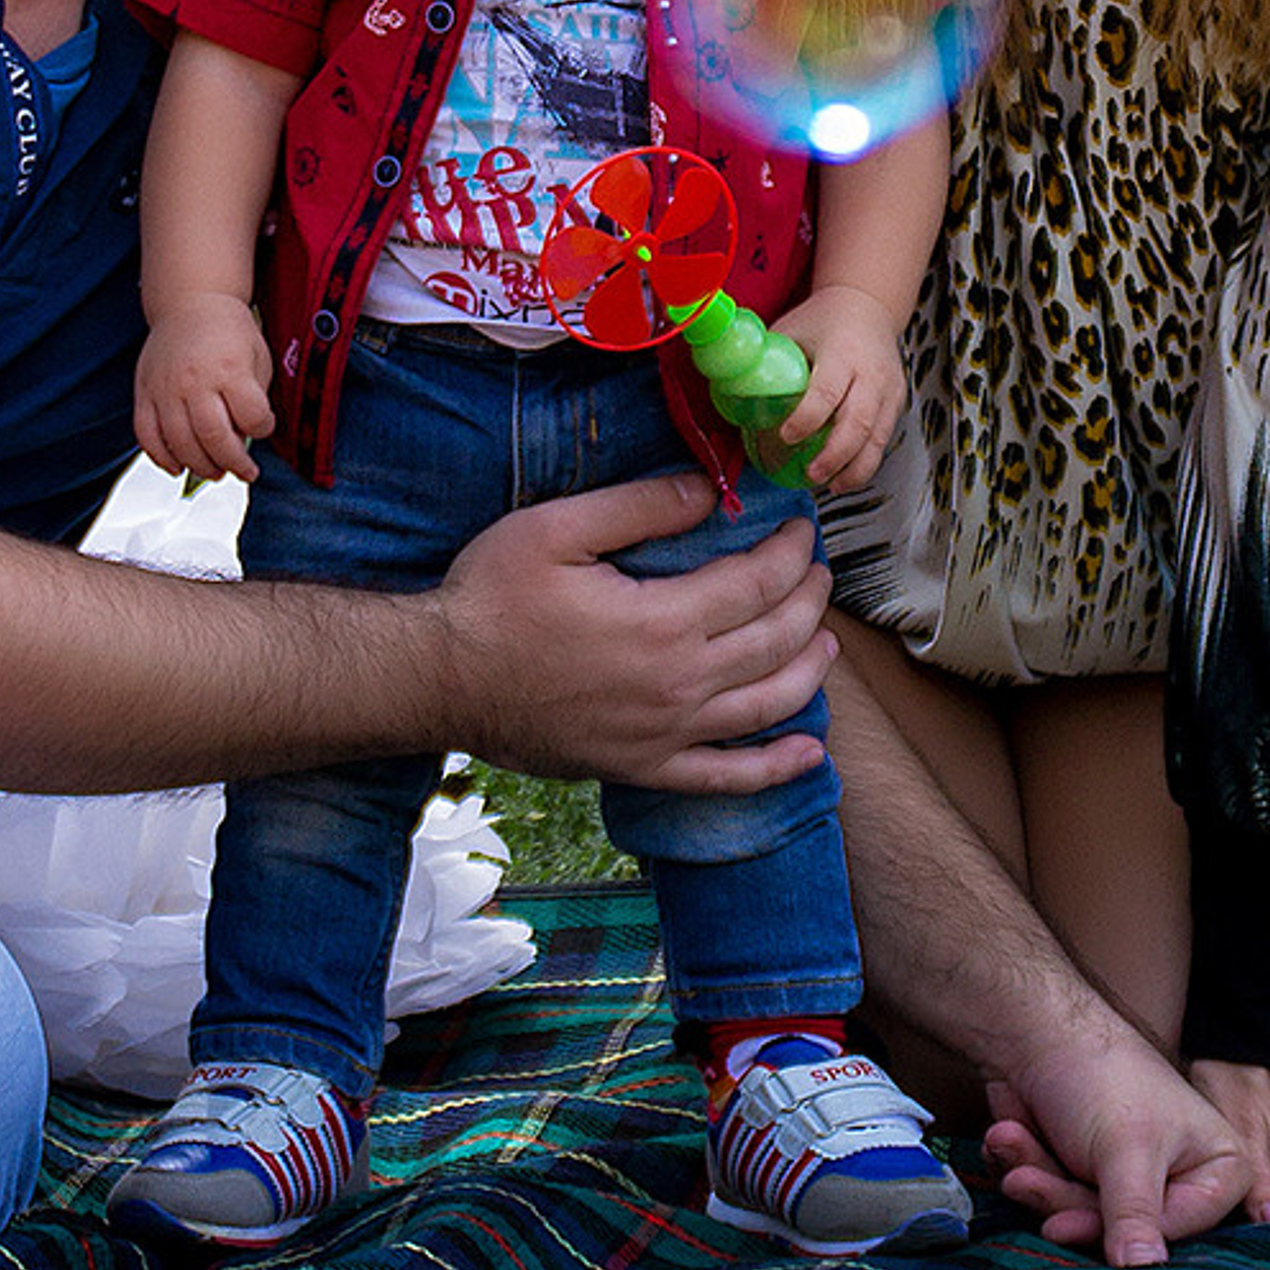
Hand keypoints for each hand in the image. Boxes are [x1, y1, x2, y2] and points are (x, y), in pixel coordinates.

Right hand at [134, 297, 274, 483]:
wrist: (189, 302)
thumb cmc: (228, 330)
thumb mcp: (257, 354)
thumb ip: (256, 395)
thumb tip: (248, 437)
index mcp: (230, 368)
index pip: (253, 417)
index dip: (264, 429)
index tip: (264, 426)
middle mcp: (196, 380)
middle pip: (215, 438)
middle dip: (233, 463)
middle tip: (244, 471)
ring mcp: (166, 389)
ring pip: (180, 444)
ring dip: (201, 467)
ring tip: (216, 472)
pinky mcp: (145, 393)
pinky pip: (147, 436)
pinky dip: (161, 458)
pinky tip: (178, 466)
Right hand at [437, 474, 833, 791]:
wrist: (440, 681)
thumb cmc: (491, 598)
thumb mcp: (557, 528)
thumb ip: (640, 506)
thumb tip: (710, 491)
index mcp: (663, 623)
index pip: (759, 583)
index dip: (792, 552)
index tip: (801, 529)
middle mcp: (677, 686)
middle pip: (776, 642)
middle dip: (809, 602)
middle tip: (818, 572)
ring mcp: (663, 736)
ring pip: (767, 707)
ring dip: (810, 672)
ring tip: (828, 643)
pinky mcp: (642, 768)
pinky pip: (725, 779)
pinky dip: (775, 769)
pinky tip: (809, 755)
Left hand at [769, 286, 905, 491]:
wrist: (867, 307)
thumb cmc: (820, 322)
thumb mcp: (789, 331)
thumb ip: (764, 360)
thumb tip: (726, 391)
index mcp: (841, 351)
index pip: (827, 390)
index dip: (807, 418)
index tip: (786, 436)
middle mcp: (871, 372)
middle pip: (859, 421)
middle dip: (835, 455)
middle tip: (810, 474)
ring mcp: (889, 389)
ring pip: (877, 437)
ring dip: (854, 468)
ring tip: (829, 485)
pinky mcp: (896, 403)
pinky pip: (883, 439)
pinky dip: (865, 462)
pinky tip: (844, 476)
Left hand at [979, 1026, 1262, 1267]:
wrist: (1030, 1026)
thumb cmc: (1101, 1076)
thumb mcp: (1126, 1151)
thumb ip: (1136, 1216)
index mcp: (1219, 1167)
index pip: (1182, 1229)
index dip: (1126, 1230)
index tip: (1068, 1224)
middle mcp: (1178, 1176)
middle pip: (1124, 1230)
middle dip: (1065, 1199)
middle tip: (1027, 1181)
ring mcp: (1126, 1176)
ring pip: (1082, 1216)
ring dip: (1036, 1179)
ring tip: (1012, 1140)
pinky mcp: (1082, 1172)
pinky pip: (1053, 1198)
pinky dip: (1025, 1167)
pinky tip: (1008, 1135)